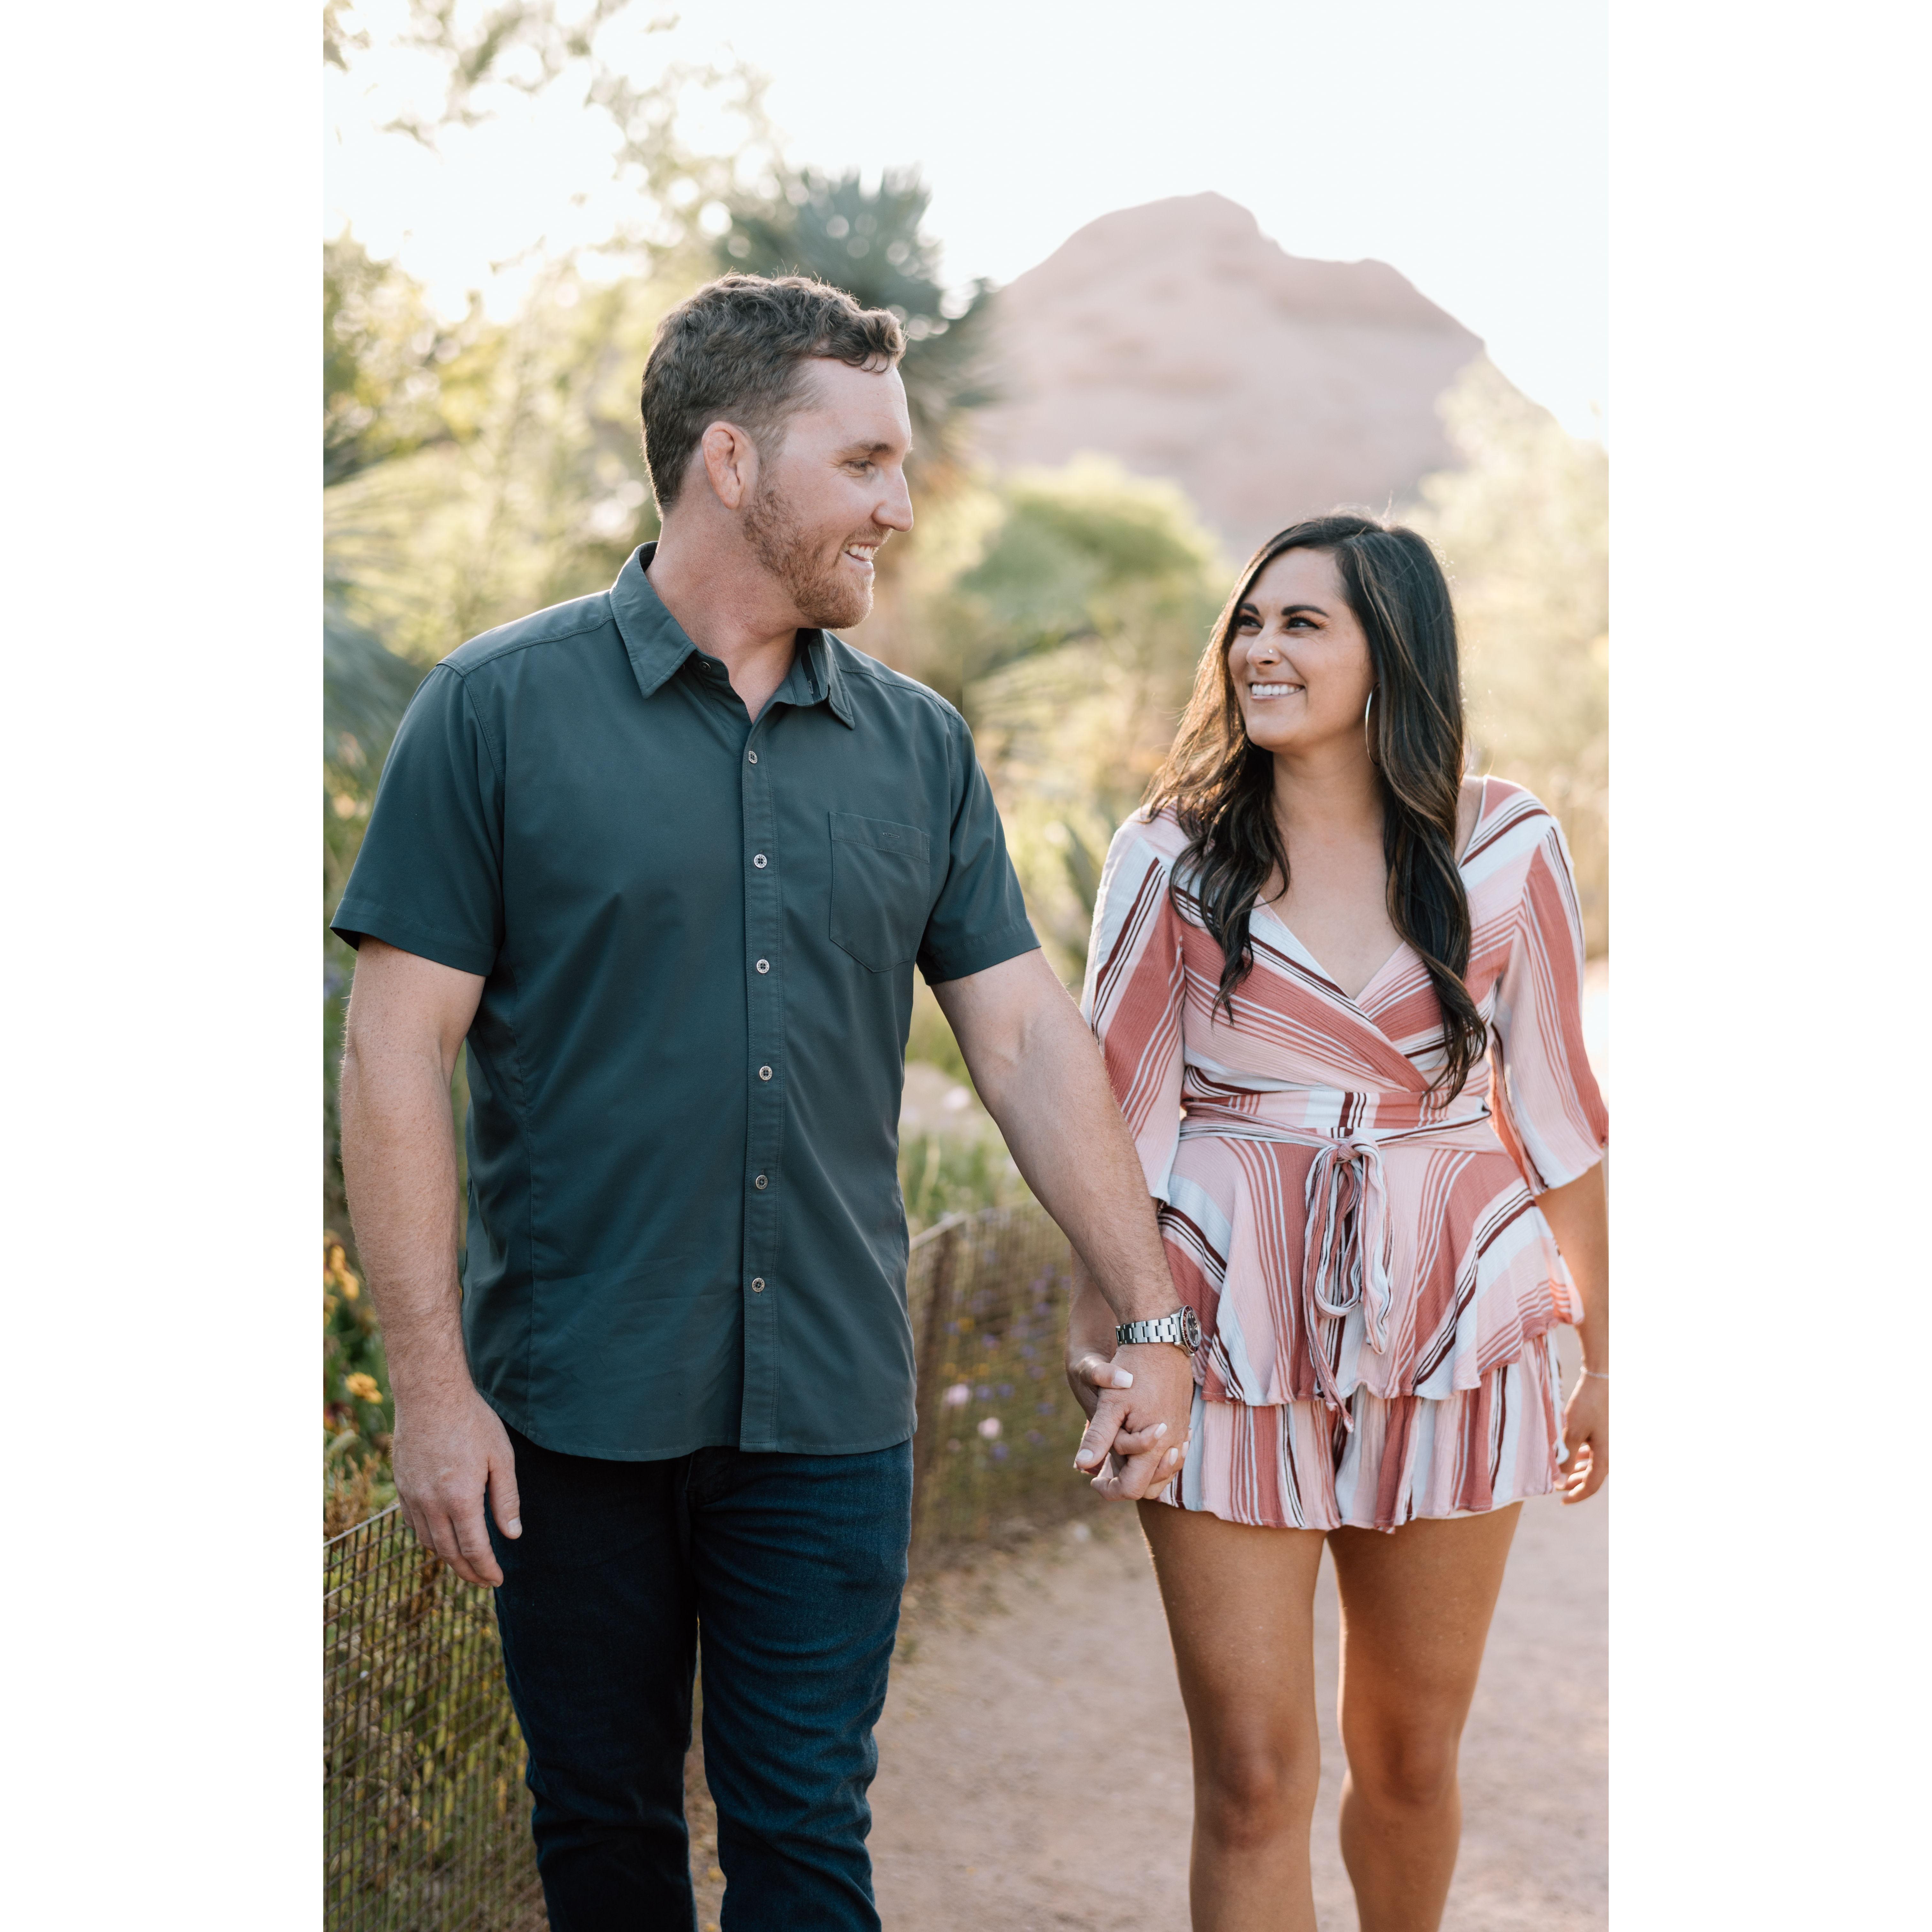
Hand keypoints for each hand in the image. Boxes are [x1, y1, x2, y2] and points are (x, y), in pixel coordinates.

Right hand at [392, 1384, 521, 1585]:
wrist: (430, 1395)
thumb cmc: (471, 1421)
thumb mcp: (501, 1457)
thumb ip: (506, 1499)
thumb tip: (513, 1535)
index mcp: (461, 1498)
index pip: (474, 1549)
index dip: (486, 1569)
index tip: (498, 1580)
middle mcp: (432, 1504)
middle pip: (450, 1553)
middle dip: (469, 1572)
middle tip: (484, 1580)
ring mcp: (413, 1497)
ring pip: (429, 1542)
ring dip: (448, 1558)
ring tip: (467, 1563)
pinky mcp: (401, 1487)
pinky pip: (414, 1525)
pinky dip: (430, 1539)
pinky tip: (443, 1537)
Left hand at [1069, 1341, 1193, 1502]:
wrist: (1161, 1341)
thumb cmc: (1133, 1371)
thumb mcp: (1110, 1404)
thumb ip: (1099, 1436)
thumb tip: (1081, 1465)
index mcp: (1154, 1447)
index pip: (1133, 1489)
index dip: (1110, 1491)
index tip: (1092, 1481)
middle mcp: (1173, 1446)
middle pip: (1150, 1488)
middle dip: (1126, 1484)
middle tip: (1103, 1471)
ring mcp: (1182, 1436)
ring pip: (1164, 1473)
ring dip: (1141, 1472)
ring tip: (1118, 1457)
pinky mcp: (1184, 1424)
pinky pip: (1171, 1454)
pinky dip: (1154, 1459)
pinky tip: (1139, 1444)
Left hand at [1560, 1373, 1607, 1503]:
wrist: (1599, 1381)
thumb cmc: (1586, 1406)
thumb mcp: (1571, 1433)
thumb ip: (1565, 1459)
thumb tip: (1559, 1482)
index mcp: (1604, 1457)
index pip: (1591, 1486)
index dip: (1577, 1496)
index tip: (1562, 1500)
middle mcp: (1608, 1453)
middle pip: (1592, 1477)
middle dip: (1574, 1484)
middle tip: (1556, 1487)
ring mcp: (1606, 1443)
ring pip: (1591, 1465)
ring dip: (1576, 1472)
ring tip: (1560, 1474)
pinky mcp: (1601, 1434)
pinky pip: (1592, 1453)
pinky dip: (1580, 1458)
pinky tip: (1569, 1456)